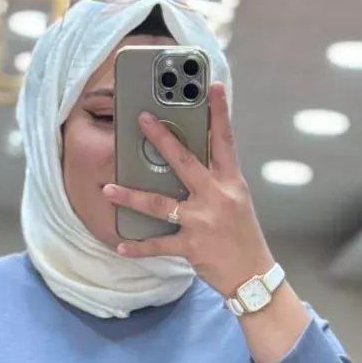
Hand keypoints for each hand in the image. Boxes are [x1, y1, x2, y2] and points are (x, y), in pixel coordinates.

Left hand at [103, 83, 275, 299]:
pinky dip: (138, 246)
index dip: (220, 112)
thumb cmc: (243, 235)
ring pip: (161, 204)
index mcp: (231, 182)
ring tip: (109, 188)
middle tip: (142, 119)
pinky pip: (158, 245)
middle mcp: (216, 197)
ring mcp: (202, 222)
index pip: (226, 141)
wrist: (253, 275)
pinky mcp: (191, 246)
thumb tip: (188, 159)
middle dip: (162, 138)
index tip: (213, 87)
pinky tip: (120, 244)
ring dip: (132, 196)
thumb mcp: (237, 199)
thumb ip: (215, 178)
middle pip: (185, 162)